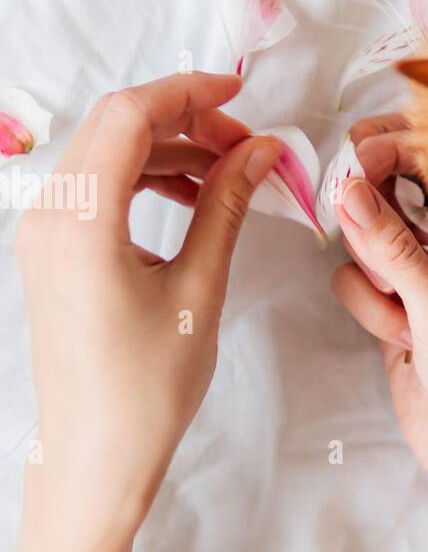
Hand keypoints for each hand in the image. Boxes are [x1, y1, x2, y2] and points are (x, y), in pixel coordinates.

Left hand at [14, 72, 279, 545]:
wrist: (94, 459)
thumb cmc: (146, 390)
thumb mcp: (199, 291)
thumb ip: (227, 207)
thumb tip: (261, 150)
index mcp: (80, 221)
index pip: (129, 115)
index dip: (189, 91)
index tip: (242, 96)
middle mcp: (48, 216)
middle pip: (115, 127)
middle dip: (186, 121)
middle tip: (248, 145)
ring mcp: (42, 234)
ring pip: (107, 155)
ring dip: (169, 151)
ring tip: (230, 173)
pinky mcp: (51, 253)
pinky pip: (97, 189)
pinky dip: (146, 179)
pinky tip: (191, 198)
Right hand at [330, 114, 427, 482]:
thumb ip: (393, 249)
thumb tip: (347, 187)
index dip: (397, 146)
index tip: (357, 156)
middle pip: (397, 183)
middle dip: (373, 205)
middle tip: (346, 206)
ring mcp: (424, 272)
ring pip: (368, 232)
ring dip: (373, 270)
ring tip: (402, 314)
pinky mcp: (394, 304)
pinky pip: (355, 277)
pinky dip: (366, 304)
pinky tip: (398, 340)